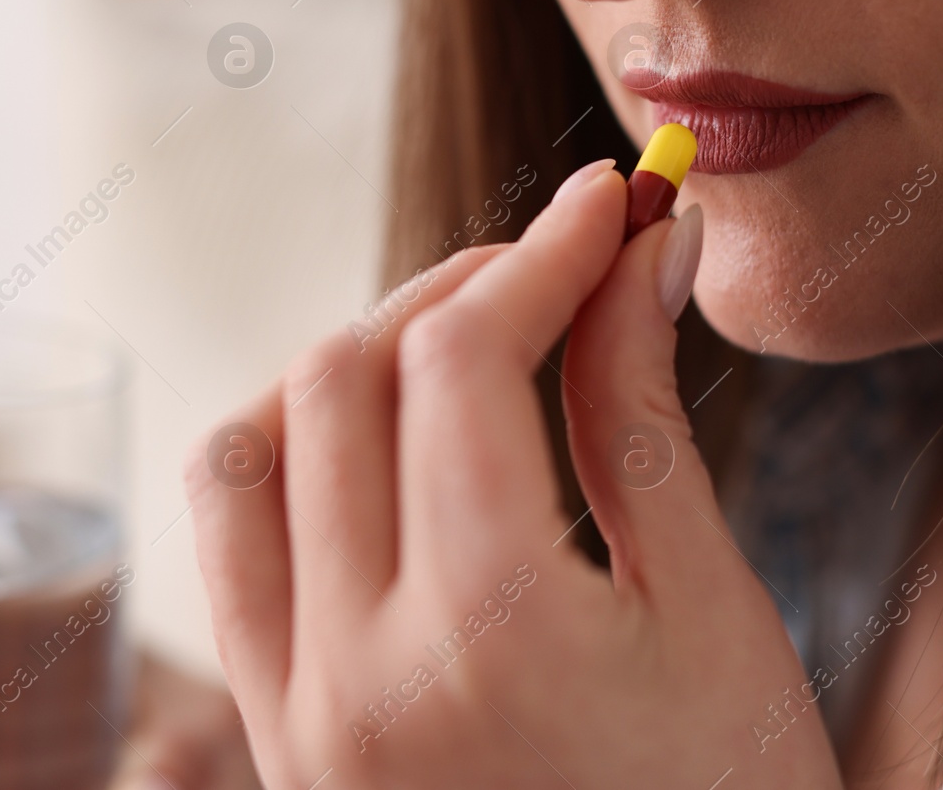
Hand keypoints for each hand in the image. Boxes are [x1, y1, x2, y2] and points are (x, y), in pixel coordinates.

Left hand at [186, 164, 843, 788]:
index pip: (463, 357)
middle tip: (557, 268)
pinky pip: (230, 545)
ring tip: (460, 349)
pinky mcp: (275, 737)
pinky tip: (375, 441)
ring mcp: (293, 712)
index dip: (542, 252)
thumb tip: (643, 253)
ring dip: (349, 358)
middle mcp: (355, 671)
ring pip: (253, 443)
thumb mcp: (712, 608)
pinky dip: (287, 452)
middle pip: (346, 375)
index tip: (609, 206)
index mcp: (488, 633)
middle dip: (457, 287)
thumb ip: (642, 413)